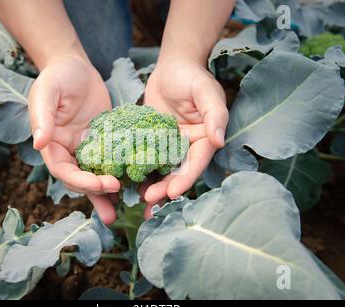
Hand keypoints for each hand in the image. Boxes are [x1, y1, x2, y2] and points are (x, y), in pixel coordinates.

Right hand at [29, 55, 119, 223]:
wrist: (75, 66)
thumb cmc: (58, 76)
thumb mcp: (46, 92)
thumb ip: (42, 117)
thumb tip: (39, 144)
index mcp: (51, 145)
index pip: (63, 170)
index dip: (81, 181)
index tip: (102, 184)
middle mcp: (68, 152)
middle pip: (80, 180)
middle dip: (97, 192)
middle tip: (116, 199)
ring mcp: (87, 149)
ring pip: (95, 177)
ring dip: (106, 195)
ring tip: (120, 213)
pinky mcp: (104, 143)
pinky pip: (111, 162)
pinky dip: (120, 174)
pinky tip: (134, 186)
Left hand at [141, 56, 227, 217]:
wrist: (172, 66)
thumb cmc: (191, 76)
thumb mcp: (205, 92)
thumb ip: (214, 115)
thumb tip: (218, 141)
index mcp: (205, 139)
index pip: (196, 163)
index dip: (185, 179)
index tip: (172, 192)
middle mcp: (188, 147)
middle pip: (177, 172)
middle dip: (165, 188)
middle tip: (149, 200)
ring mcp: (169, 146)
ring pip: (161, 170)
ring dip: (152, 186)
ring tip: (139, 202)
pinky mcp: (152, 141)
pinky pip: (145, 158)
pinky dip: (138, 171)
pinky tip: (126, 182)